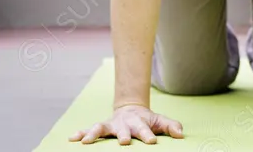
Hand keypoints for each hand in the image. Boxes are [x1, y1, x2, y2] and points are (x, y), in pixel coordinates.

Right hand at [69, 104, 183, 144]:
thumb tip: (180, 133)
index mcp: (139, 123)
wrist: (130, 109)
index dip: (148, 135)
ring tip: (86, 141)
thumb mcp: (160, 121)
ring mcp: (111, 125)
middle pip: (123, 130)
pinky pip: (89, 129)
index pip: (145, 130)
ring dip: (94, 134)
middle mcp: (123, 124)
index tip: (151, 142)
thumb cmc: (146, 120)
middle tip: (123, 142)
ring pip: (101, 128)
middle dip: (123, 135)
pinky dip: (80, 133)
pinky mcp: (101, 127)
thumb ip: (170, 126)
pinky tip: (72, 138)